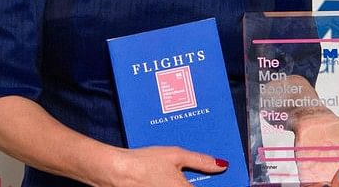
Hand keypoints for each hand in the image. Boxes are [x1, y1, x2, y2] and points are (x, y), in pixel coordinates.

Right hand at [100, 146, 228, 186]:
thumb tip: (222, 165)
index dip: (214, 184)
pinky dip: (172, 186)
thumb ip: (200, 161)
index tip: (219, 180)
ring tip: (171, 175)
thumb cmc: (144, 162)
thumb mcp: (175, 155)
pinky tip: (165, 180)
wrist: (117, 172)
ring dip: (183, 184)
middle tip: (186, 175)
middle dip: (197, 184)